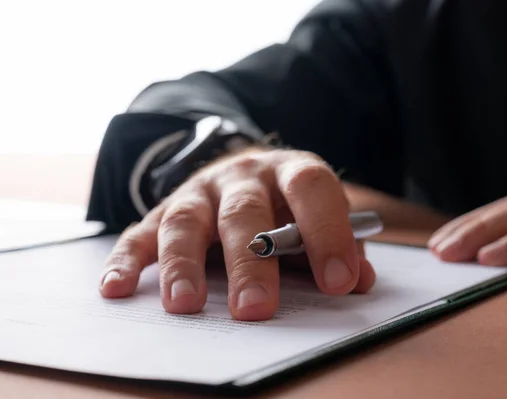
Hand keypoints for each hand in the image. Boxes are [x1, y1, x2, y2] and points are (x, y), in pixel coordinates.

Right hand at [99, 148, 375, 320]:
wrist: (241, 169)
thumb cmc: (285, 204)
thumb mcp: (315, 215)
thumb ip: (339, 245)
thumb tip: (358, 281)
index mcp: (288, 171)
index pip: (311, 189)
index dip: (327, 231)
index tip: (339, 281)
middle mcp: (241, 176)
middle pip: (243, 212)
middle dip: (250, 261)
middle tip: (256, 309)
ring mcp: (198, 192)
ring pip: (186, 221)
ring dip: (182, 264)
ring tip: (185, 305)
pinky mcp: (162, 210)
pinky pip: (138, 234)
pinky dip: (126, 261)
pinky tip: (117, 289)